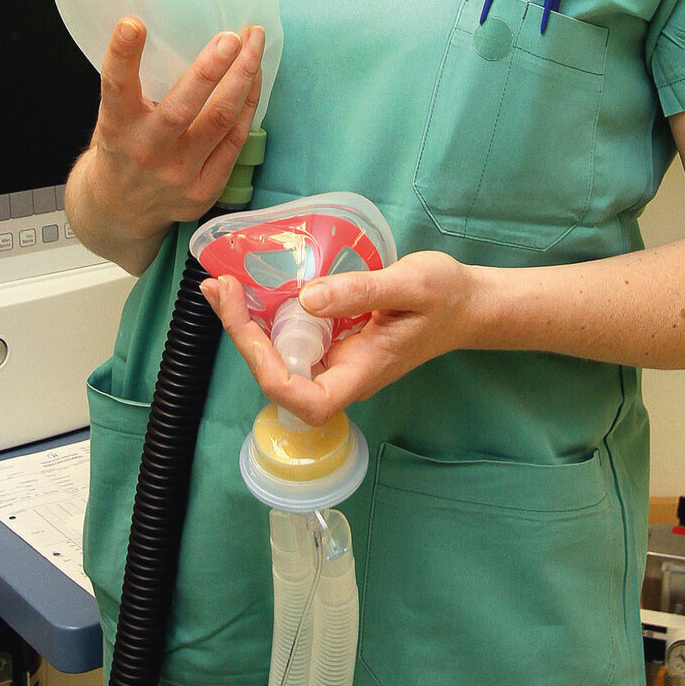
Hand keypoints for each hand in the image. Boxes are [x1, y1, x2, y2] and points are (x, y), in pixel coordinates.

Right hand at [76, 17, 263, 248]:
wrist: (118, 211)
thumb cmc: (122, 147)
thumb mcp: (114, 117)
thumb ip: (136, 87)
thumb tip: (175, 30)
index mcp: (116, 128)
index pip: (116, 88)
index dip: (122, 55)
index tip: (132, 24)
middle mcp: (146, 152)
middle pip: (182, 109)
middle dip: (210, 69)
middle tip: (231, 36)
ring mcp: (178, 175)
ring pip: (221, 120)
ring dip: (243, 77)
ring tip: (254, 43)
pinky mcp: (204, 189)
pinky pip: (235, 140)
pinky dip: (248, 104)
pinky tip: (254, 77)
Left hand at [201, 250, 480, 424]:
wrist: (466, 305)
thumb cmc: (446, 297)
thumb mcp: (411, 284)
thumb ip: (361, 292)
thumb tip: (307, 299)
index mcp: (362, 371)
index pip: (305, 400)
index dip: (267, 372)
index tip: (247, 324)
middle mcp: (343, 375)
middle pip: (278, 379)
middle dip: (242, 337)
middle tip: (218, 289)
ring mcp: (337, 361)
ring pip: (279, 360)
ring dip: (246, 327)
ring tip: (221, 287)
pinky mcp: (333, 343)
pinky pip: (292, 340)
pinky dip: (265, 317)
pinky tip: (249, 290)